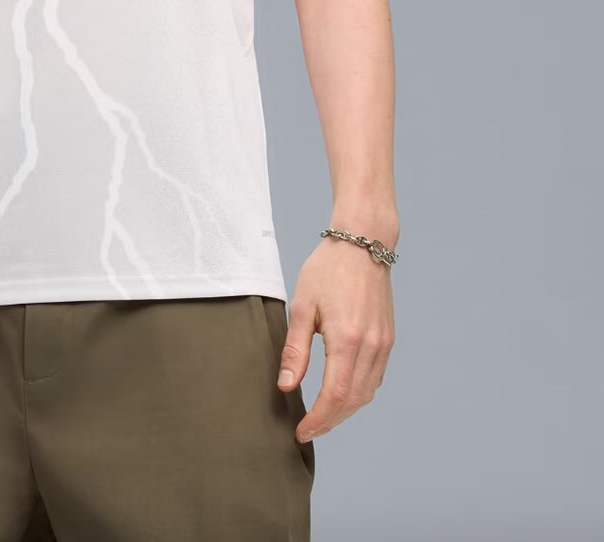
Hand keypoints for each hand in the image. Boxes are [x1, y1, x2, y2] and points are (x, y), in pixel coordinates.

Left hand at [276, 233, 395, 442]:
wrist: (363, 243)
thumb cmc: (328, 269)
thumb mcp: (303, 306)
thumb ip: (296, 349)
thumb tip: (287, 386)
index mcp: (348, 339)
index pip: (335, 395)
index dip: (319, 419)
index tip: (301, 432)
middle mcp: (372, 346)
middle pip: (353, 401)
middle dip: (330, 421)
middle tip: (307, 429)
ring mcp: (384, 344)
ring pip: (367, 393)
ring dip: (345, 410)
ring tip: (321, 416)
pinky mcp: (388, 339)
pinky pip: (375, 378)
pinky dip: (358, 393)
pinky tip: (340, 392)